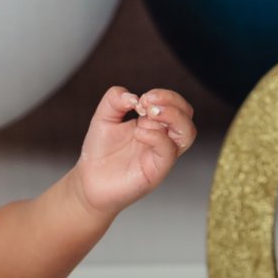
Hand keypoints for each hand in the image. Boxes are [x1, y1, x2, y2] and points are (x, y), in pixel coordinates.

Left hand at [72, 85, 195, 217]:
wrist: (89, 182)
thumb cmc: (100, 152)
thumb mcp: (103, 117)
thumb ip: (115, 100)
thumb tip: (133, 95)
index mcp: (153, 124)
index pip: (175, 104)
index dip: (164, 96)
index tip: (142, 98)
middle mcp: (162, 138)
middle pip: (187, 114)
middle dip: (171, 101)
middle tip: (147, 102)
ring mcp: (161, 155)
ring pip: (187, 132)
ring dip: (173, 116)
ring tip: (148, 112)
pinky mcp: (156, 171)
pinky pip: (168, 151)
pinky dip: (156, 136)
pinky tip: (138, 133)